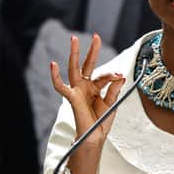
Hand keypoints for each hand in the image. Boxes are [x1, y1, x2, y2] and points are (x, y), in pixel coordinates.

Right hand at [50, 33, 124, 147]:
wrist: (95, 137)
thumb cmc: (102, 121)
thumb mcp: (112, 103)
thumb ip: (114, 89)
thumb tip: (120, 76)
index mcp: (96, 87)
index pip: (104, 76)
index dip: (112, 75)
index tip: (120, 76)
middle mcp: (86, 86)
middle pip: (88, 64)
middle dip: (91, 50)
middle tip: (96, 36)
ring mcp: (78, 90)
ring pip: (74, 68)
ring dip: (74, 53)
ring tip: (74, 39)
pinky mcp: (71, 97)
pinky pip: (60, 86)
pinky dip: (55, 76)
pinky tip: (52, 64)